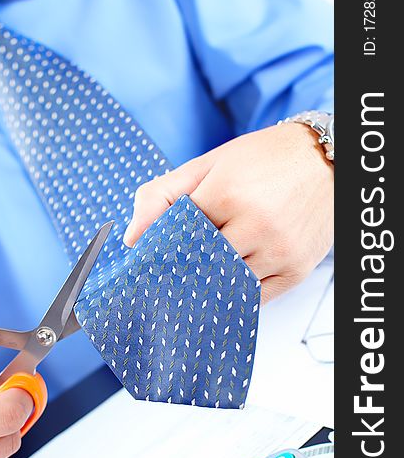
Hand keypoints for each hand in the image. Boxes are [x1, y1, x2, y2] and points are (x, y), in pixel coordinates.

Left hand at [124, 123, 333, 302]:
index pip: (175, 237)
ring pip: (225, 284)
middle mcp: (257, 225)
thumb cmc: (263, 159)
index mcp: (228, 192)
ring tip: (204, 268)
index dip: (163, 245)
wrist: (326, 160)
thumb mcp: (209, 164)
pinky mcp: (297, 270)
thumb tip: (132, 238)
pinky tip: (228, 277)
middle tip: (175, 267)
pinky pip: (254, 297)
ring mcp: (279, 251)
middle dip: (184, 265)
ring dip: (210, 279)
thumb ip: (163, 195)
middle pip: (198, 265)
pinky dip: (236, 290)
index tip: (154, 253)